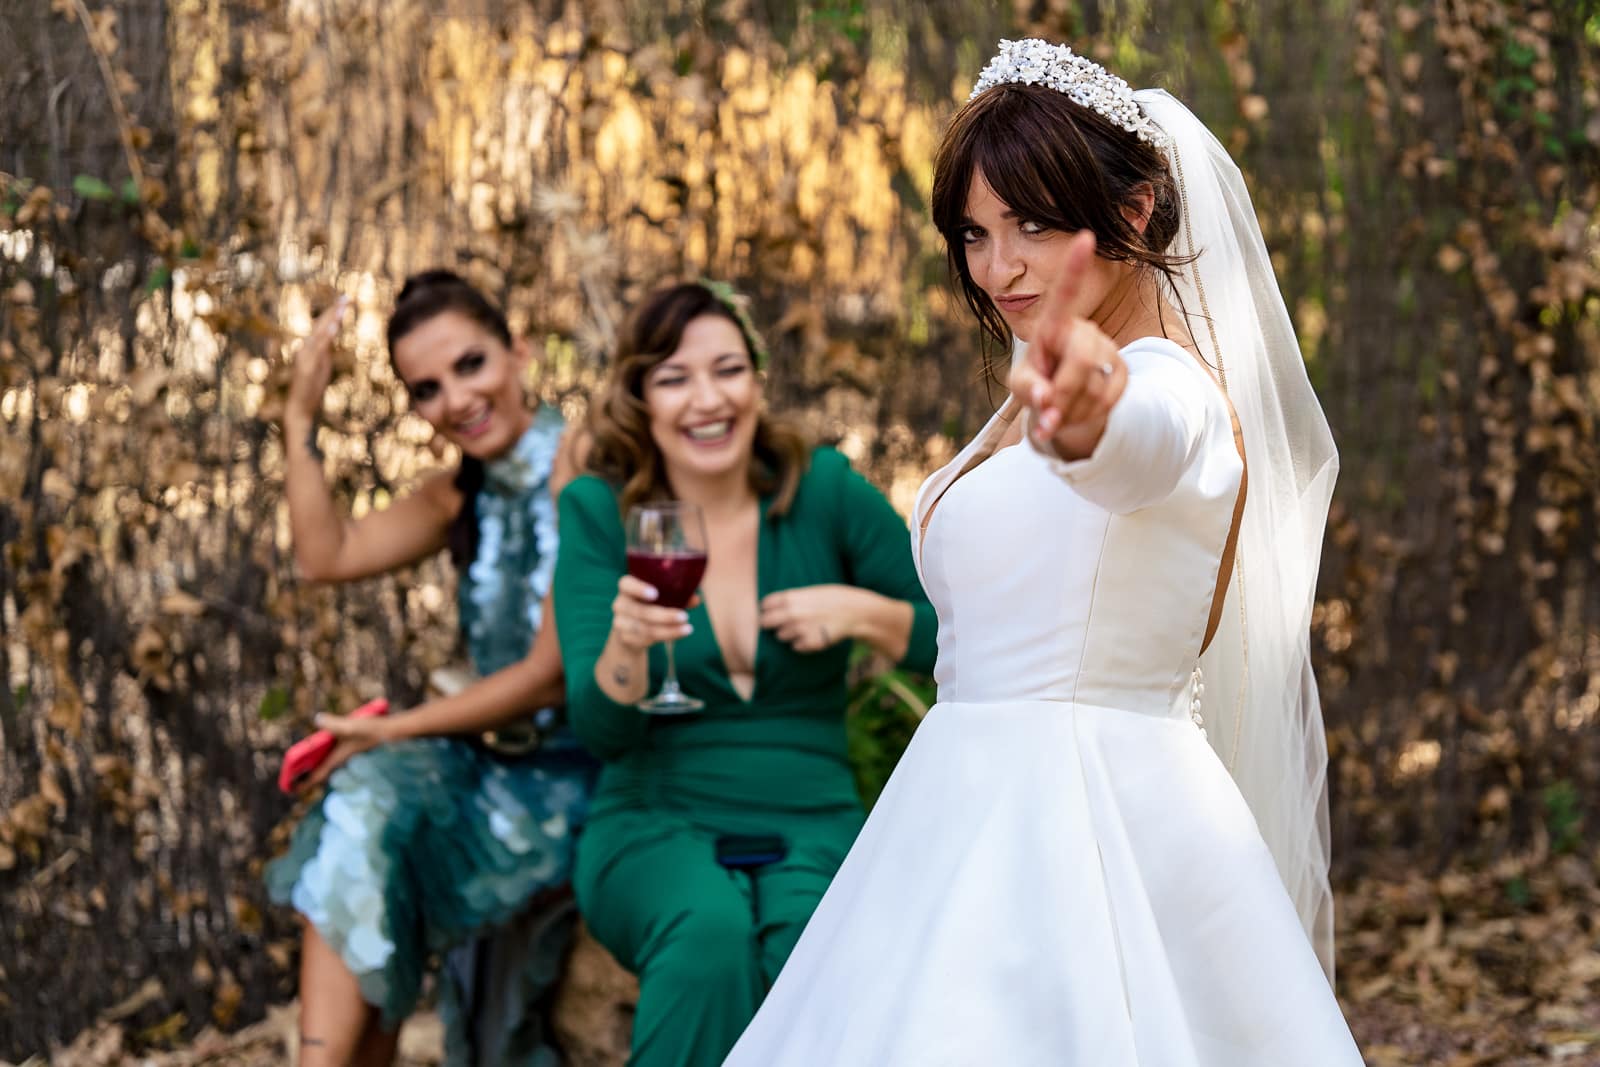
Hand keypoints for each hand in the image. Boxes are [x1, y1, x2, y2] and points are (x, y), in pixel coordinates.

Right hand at [286, 295, 350, 427]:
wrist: (297, 410)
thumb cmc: (308, 392)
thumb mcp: (320, 370)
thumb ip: (323, 355)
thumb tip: (329, 343)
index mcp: (310, 350)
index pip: (323, 328)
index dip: (332, 315)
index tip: (343, 301)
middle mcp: (306, 350)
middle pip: (321, 326)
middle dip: (334, 311)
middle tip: (346, 296)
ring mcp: (305, 357)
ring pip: (320, 334)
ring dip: (331, 319)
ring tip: (342, 305)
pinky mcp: (306, 366)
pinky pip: (318, 349)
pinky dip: (325, 336)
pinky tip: (333, 326)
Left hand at [299, 709, 392, 790]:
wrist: (395, 733)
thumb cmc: (373, 732)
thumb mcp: (350, 726)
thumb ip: (333, 723)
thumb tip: (317, 719)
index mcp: (337, 758)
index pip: (316, 775)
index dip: (301, 783)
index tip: (289, 789)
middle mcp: (342, 760)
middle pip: (320, 770)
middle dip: (306, 774)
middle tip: (292, 777)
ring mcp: (348, 755)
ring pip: (328, 763)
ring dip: (316, 764)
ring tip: (304, 762)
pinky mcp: (354, 749)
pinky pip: (335, 755)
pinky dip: (327, 755)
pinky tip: (327, 744)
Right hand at [609, 575, 694, 652]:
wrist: (630, 631)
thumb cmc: (650, 605)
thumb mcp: (660, 597)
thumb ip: (676, 595)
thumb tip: (696, 598)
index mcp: (627, 588)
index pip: (626, 584)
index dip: (639, 588)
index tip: (655, 594)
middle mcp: (620, 604)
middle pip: (640, 611)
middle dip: (664, 615)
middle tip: (684, 616)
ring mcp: (621, 623)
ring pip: (645, 628)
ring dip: (668, 629)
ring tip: (687, 629)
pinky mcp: (626, 639)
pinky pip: (646, 639)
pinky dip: (666, 636)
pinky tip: (679, 633)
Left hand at [759, 584, 863, 652]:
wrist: (855, 612)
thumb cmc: (834, 598)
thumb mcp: (811, 591)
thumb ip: (792, 598)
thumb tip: (774, 606)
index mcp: (791, 597)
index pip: (765, 605)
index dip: (766, 608)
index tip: (770, 611)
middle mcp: (791, 614)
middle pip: (765, 623)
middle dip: (769, 623)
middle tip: (778, 623)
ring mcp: (799, 630)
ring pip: (780, 636)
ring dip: (788, 634)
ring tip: (802, 628)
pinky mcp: (808, 644)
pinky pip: (795, 646)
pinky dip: (801, 643)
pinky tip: (812, 635)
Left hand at [1008, 231, 1128, 459]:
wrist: (1062, 407)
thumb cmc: (1036, 386)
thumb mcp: (1021, 387)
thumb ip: (1028, 391)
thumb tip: (1047, 402)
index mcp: (1054, 325)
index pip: (1064, 294)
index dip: (1075, 266)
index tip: (1085, 235)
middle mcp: (1084, 330)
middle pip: (1080, 361)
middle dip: (1062, 394)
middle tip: (1048, 412)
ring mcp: (1106, 349)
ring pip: (1094, 386)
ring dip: (1070, 410)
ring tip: (1059, 409)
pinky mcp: (1122, 371)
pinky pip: (1108, 398)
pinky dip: (1087, 416)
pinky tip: (1076, 412)